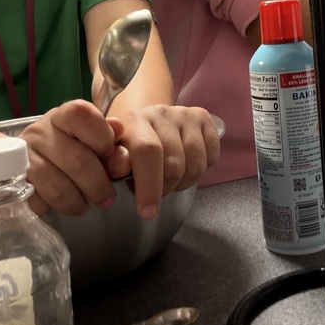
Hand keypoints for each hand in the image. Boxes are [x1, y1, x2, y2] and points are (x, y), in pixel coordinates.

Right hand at [19, 99, 119, 216]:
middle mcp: (41, 132)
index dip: (102, 136)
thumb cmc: (75, 147)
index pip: (82, 115)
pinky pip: (38, 202)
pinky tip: (61, 203)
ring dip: (77, 202)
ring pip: (58, 187)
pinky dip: (53, 208)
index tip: (110, 153)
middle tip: (107, 198)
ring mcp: (24, 157)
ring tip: (84, 204)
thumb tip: (121, 148)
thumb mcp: (97, 140)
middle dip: (99, 185)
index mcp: (65, 115)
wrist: (34, 159)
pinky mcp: (14, 182)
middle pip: (77, 160)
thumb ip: (113, 143)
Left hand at [107, 105, 219, 219]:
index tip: (147, 212)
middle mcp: (161, 112)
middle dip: (166, 189)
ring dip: (184, 182)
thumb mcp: (112, 155)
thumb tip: (120, 167)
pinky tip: (185, 167)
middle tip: (157, 194)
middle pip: (174, 163)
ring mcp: (184, 114)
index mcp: (134, 120)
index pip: (148, 151)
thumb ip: (112, 163)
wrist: (146, 121)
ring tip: (170, 181)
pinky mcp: (203, 117)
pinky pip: (212, 156)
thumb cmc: (127, 145)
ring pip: (196, 164)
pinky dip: (201, 171)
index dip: (149, 185)